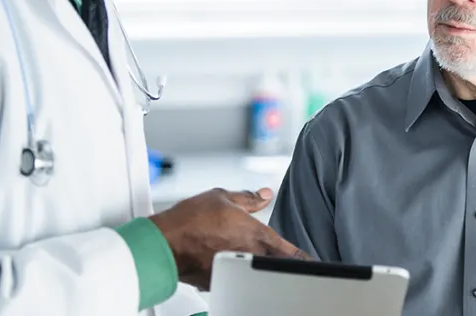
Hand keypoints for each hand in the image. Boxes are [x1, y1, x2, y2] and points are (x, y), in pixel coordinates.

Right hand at [150, 187, 309, 290]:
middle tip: (290, 263)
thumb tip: (264, 194)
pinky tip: (229, 263)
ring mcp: (235, 271)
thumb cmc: (189, 220)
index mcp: (256, 234)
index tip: (311, 261)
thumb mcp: (222, 197)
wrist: (165, 243)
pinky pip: (235, 278)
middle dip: (284, 263)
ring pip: (257, 272)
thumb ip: (248, 198)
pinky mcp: (219, 281)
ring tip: (259, 262)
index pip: (290, 251)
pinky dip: (237, 272)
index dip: (303, 258)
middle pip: (278, 265)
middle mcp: (249, 254)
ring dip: (260, 267)